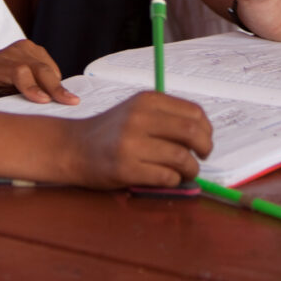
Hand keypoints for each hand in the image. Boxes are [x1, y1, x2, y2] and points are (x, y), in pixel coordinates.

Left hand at [0, 39, 79, 106]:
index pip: (18, 71)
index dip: (32, 86)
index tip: (44, 101)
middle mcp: (11, 52)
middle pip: (39, 68)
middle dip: (55, 87)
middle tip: (72, 103)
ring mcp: (25, 49)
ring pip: (48, 68)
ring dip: (56, 86)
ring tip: (62, 104)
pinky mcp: (36, 51)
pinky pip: (52, 68)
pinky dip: (55, 81)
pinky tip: (53, 94)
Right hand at [69, 91, 211, 188]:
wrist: (74, 147)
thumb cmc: (112, 131)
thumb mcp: (137, 111)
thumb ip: (166, 118)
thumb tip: (204, 135)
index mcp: (146, 100)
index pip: (194, 112)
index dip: (206, 129)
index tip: (203, 141)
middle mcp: (139, 117)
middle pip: (192, 132)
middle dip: (205, 149)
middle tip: (201, 158)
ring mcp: (131, 142)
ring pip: (182, 158)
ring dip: (190, 170)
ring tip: (183, 172)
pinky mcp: (125, 167)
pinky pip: (166, 177)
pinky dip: (173, 180)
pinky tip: (165, 178)